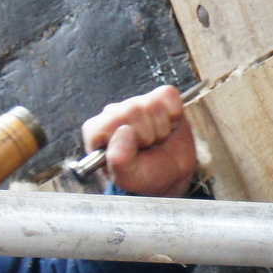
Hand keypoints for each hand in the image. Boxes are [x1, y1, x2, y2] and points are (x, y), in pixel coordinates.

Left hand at [80, 85, 196, 196]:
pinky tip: (168, 125)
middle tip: (147, 147)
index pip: (108, 123)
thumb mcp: (129, 177)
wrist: (171, 173)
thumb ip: (119, 160)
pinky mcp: (159, 96)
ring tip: (157, 139)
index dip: (127, 140)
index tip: (133, 152)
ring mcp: (136, 102)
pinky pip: (168, 95)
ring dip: (161, 128)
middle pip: (132, 110)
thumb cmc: (146, 174)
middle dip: (147, 135)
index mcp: (98, 131)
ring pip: (152, 104)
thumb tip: (123, 131)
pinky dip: (174, 114)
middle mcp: (114, 113)